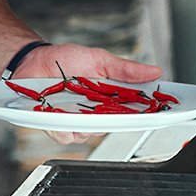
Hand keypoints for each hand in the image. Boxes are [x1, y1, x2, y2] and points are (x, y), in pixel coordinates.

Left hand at [13, 43, 162, 145]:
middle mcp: (95, 113)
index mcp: (109, 98)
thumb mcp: (99, 59)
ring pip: (90, 134)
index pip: (134, 111)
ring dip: (86, 122)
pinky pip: (66, 135)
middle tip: (110, 105)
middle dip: (115, 119)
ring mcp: (76, 121)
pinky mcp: (57, 126)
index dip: (149, 114)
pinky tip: (59, 112)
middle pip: (114, 126)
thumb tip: (154, 71)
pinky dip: (64, 126)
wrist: (33, 60)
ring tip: (76, 103)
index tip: (162, 111)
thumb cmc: (65, 59)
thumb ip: (125, 69)